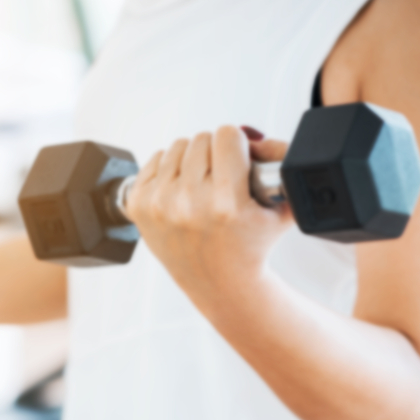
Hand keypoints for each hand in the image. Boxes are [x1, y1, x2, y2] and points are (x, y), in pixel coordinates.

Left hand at [124, 126, 292, 305]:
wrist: (220, 284)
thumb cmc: (251, 245)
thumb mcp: (281, 208)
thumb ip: (281, 161)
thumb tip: (256, 135)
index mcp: (225, 203)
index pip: (227, 135)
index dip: (238, 146)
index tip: (239, 163)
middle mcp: (188, 203)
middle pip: (201, 139)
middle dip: (215, 153)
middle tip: (221, 178)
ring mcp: (159, 205)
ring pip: (177, 146)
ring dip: (191, 159)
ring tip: (202, 185)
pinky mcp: (138, 206)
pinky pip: (155, 159)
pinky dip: (169, 169)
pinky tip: (182, 191)